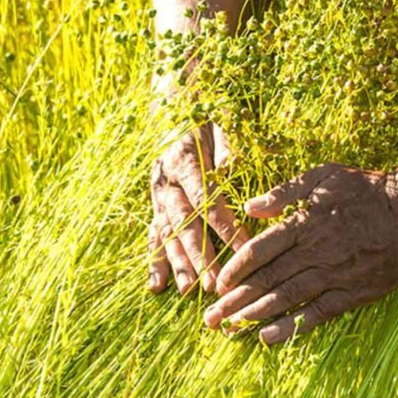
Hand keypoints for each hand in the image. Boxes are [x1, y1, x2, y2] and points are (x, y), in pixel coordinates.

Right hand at [148, 122, 248, 294]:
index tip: (243, 246)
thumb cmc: (211, 118)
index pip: (204, 196)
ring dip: (177, 263)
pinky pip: (154, 235)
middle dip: (198, 253)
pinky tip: (157, 285)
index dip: (223, 223)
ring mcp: (158, 195)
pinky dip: (155, 261)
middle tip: (212, 281)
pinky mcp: (156, 205)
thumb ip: (228, 147)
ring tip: (188, 290)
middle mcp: (165, 179)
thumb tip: (231, 171)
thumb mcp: (224, 123)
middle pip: (182, 221)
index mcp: (183, 158)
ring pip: (166, 233)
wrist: (180, 107)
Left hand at [204, 162, 397, 343]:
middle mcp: (316, 250)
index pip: (259, 249)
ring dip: (255, 315)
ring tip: (231, 329)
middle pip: (267, 279)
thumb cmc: (369, 188)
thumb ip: (284, 192)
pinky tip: (269, 337)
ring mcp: (336, 273)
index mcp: (305, 221)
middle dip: (235, 300)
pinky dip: (293, 326)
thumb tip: (249, 207)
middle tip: (211, 318)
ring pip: (287, 298)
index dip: (235, 269)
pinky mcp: (355, 292)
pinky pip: (318, 313)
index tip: (217, 283)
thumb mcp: (324, 175)